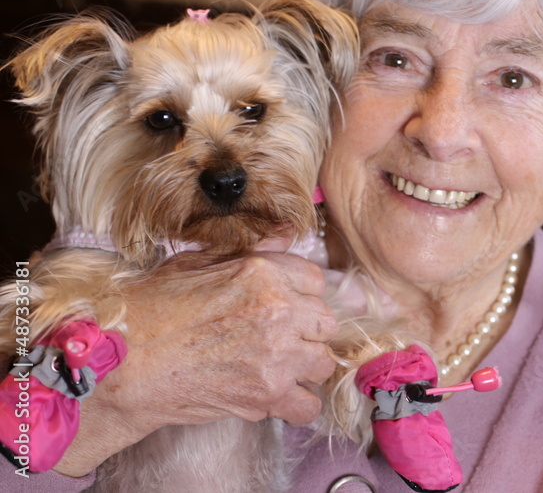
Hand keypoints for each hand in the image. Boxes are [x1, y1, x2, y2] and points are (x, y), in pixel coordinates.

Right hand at [54, 249, 338, 475]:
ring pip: (324, 362)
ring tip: (279, 367)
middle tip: (281, 338)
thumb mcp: (197, 263)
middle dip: (307, 330)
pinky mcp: (267, 395)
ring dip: (305, 366)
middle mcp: (279, 310)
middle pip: (325, 321)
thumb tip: (284, 235)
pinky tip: (278, 397)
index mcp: (263, 273)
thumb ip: (250, 251)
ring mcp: (277, 355)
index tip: (288, 304)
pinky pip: (308, 405)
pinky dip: (297, 405)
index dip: (301, 293)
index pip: (316, 280)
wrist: (120, 365)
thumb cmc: (149, 311)